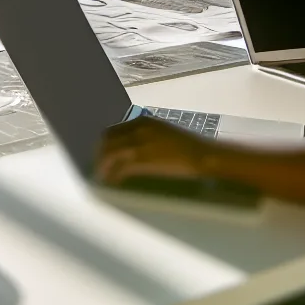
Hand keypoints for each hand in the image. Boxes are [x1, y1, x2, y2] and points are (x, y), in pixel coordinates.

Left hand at [95, 115, 211, 185]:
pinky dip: (114, 177)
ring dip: (104, 167)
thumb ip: (146, 135)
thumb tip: (132, 147)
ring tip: (104, 178)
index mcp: (142, 121)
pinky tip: (114, 183)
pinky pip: (120, 169)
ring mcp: (138, 144)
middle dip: (101, 155)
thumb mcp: (163, 132)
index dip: (105, 144)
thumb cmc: (188, 146)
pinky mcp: (142, 160)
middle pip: (107, 141)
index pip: (113, 130)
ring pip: (109, 155)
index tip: (104, 155)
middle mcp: (136, 129)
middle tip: (101, 168)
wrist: (203, 155)